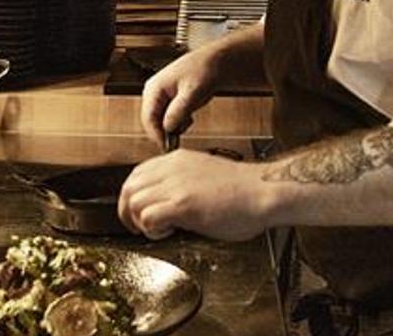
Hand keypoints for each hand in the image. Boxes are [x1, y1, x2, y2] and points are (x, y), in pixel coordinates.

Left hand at [117, 151, 272, 241]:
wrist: (264, 192)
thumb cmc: (243, 191)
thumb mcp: (204, 175)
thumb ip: (182, 183)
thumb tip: (167, 201)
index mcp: (177, 160)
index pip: (137, 174)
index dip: (133, 196)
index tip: (137, 211)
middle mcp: (172, 168)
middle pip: (129, 187)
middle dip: (128, 211)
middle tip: (138, 227)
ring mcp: (176, 185)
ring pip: (133, 201)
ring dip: (140, 221)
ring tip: (157, 230)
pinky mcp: (182, 204)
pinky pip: (148, 217)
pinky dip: (152, 230)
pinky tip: (168, 232)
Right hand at [139, 47, 220, 148]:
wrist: (216, 62)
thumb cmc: (204, 71)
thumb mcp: (193, 92)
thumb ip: (179, 111)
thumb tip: (167, 129)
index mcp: (154, 88)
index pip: (148, 117)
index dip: (156, 135)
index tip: (167, 148)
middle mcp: (154, 92)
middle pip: (152, 121)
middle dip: (165, 132)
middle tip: (178, 141)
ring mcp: (161, 96)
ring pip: (161, 121)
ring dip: (173, 127)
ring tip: (189, 120)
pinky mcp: (170, 101)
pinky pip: (169, 118)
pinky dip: (178, 122)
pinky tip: (189, 117)